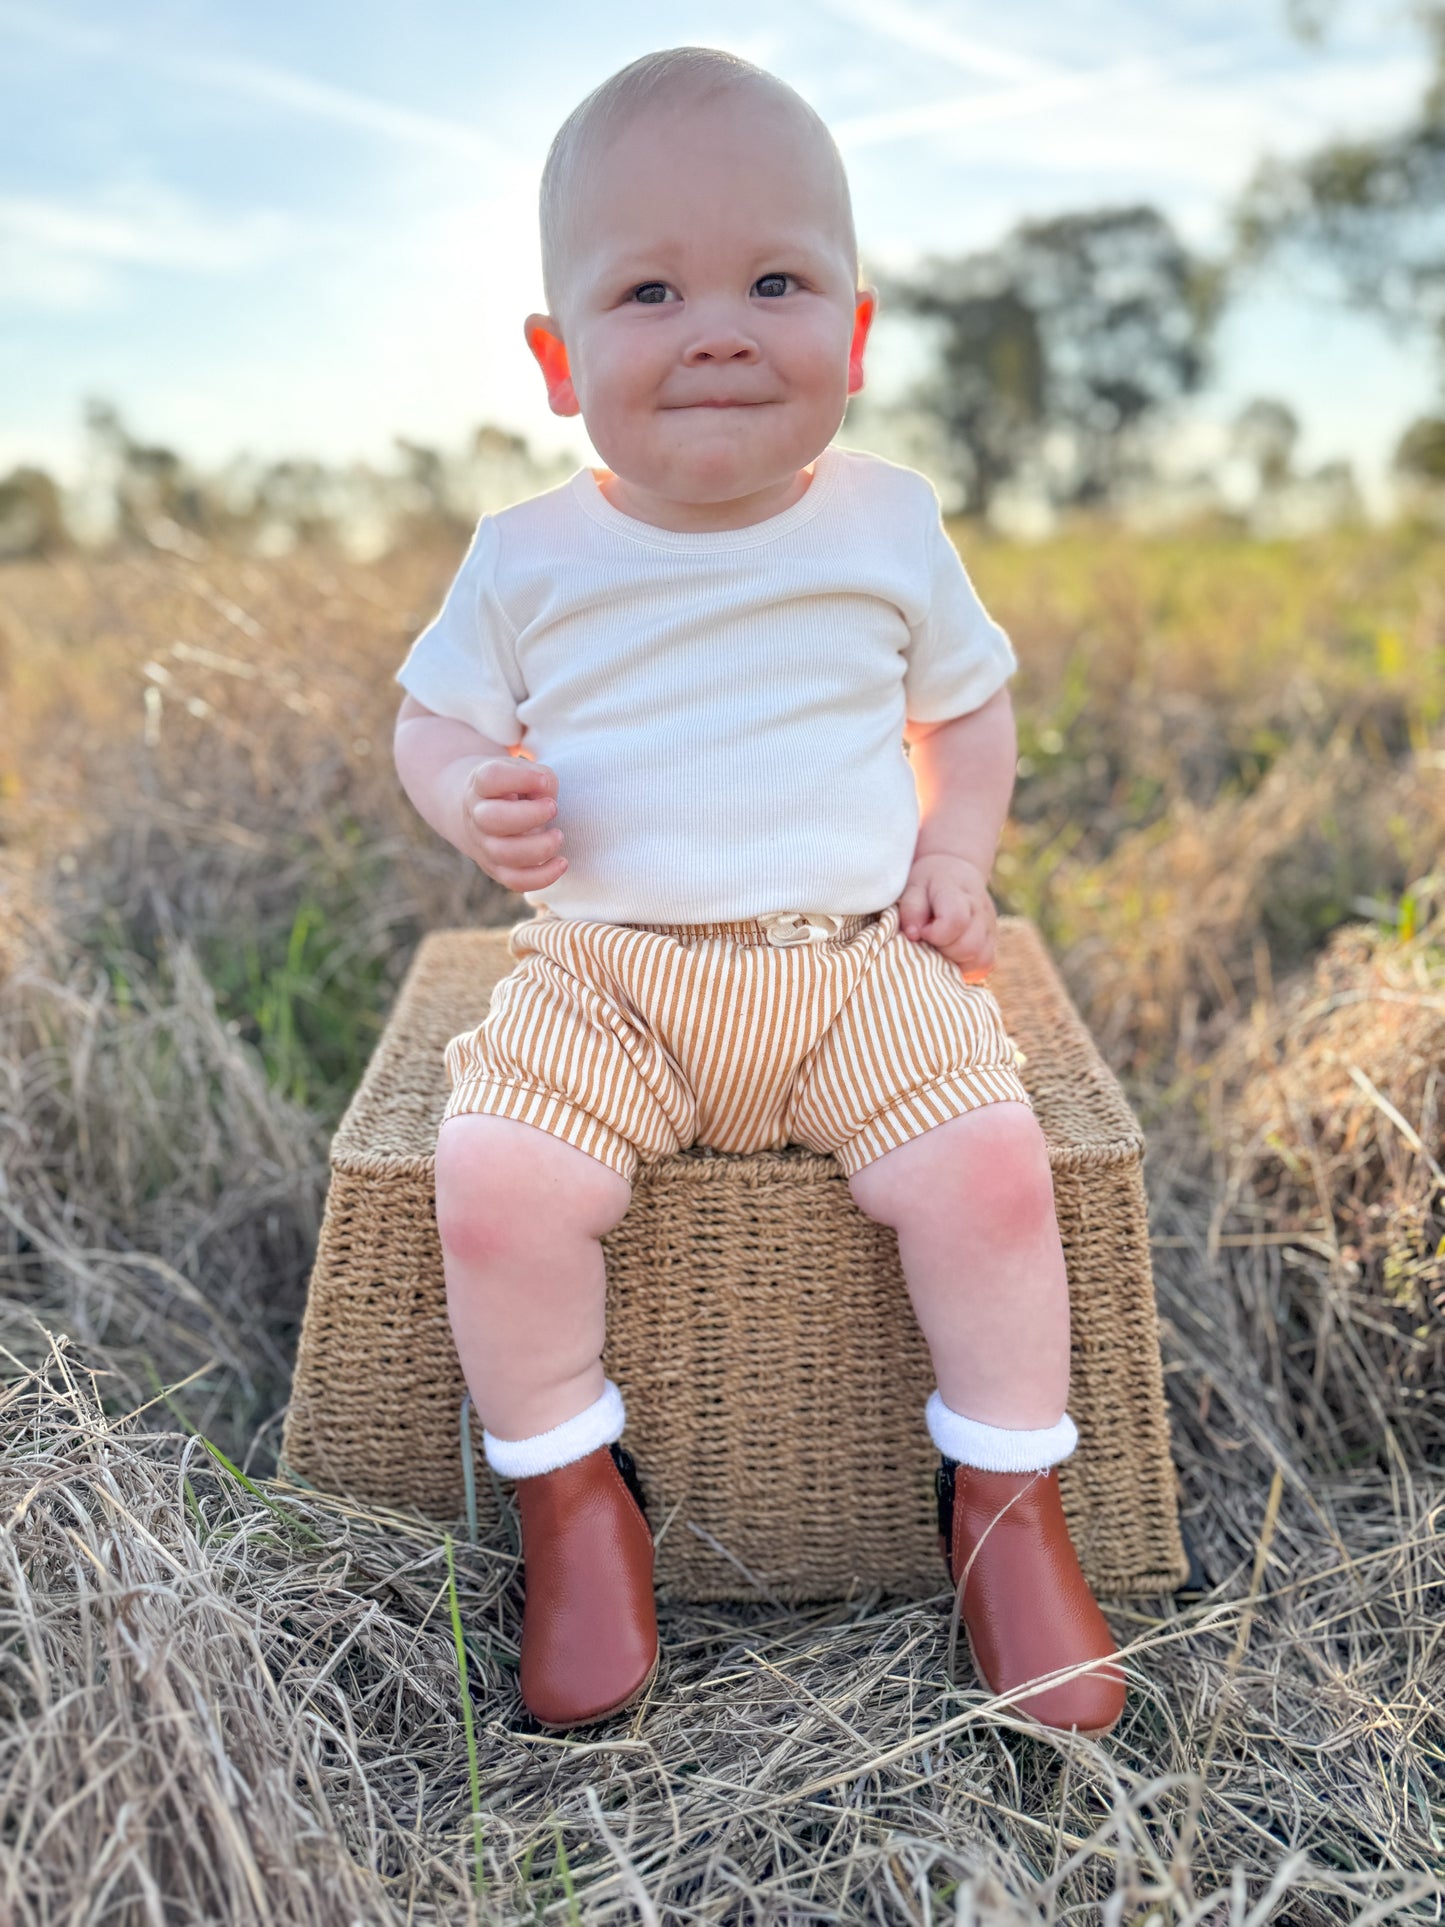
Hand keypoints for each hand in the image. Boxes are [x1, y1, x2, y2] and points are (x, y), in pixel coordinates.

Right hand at [463, 756, 567, 892]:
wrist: (480, 812)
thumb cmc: (512, 788)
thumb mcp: (524, 772)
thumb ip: (540, 780)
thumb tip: (547, 799)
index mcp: (481, 785)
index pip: (491, 778)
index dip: (520, 778)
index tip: (543, 780)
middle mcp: (477, 816)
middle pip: (492, 819)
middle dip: (529, 815)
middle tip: (553, 808)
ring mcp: (484, 845)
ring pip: (504, 854)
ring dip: (539, 847)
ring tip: (558, 836)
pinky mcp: (497, 869)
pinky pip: (515, 881)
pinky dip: (541, 877)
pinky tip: (562, 863)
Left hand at [898, 854, 995, 980]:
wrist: (957, 871)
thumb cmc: (929, 882)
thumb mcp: (913, 886)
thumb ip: (911, 909)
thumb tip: (914, 935)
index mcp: (958, 893)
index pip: (956, 920)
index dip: (934, 934)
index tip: (922, 930)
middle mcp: (980, 911)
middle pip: (969, 946)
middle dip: (944, 951)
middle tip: (930, 940)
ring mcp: (990, 927)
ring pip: (981, 960)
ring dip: (956, 962)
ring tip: (940, 948)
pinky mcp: (993, 941)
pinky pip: (984, 965)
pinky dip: (966, 967)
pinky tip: (951, 956)